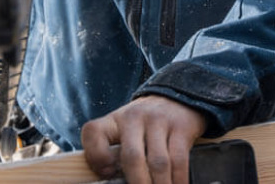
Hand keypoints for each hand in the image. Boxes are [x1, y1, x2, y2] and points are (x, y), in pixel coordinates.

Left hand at [80, 95, 206, 183]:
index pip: (93, 132)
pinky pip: (179, 160)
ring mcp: (159, 121)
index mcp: (115, 120)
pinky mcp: (181, 127)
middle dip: (137, 183)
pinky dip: (178, 180)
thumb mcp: (124, 129)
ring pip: (158, 163)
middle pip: (132, 156)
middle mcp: (135, 117)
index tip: (107, 174)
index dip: (95, 157)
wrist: (176, 98)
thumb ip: (114, 152)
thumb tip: (113, 179)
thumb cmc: (144, 124)